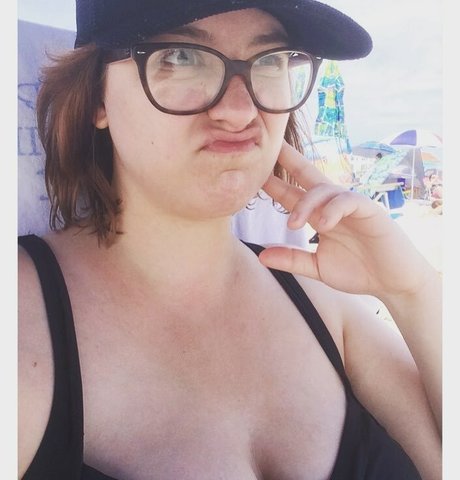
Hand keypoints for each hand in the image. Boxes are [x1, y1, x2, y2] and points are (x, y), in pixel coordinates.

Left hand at [259, 141, 433, 297]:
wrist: (392, 283)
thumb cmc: (357, 271)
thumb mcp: (317, 267)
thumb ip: (292, 259)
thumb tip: (261, 257)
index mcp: (318, 215)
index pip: (292, 193)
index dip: (273, 182)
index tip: (250, 173)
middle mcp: (332, 205)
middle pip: (307, 174)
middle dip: (288, 159)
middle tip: (269, 147)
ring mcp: (351, 205)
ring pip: (323, 189)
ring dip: (305, 205)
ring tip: (293, 225)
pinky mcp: (370, 210)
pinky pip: (348, 201)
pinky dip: (333, 210)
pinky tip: (323, 225)